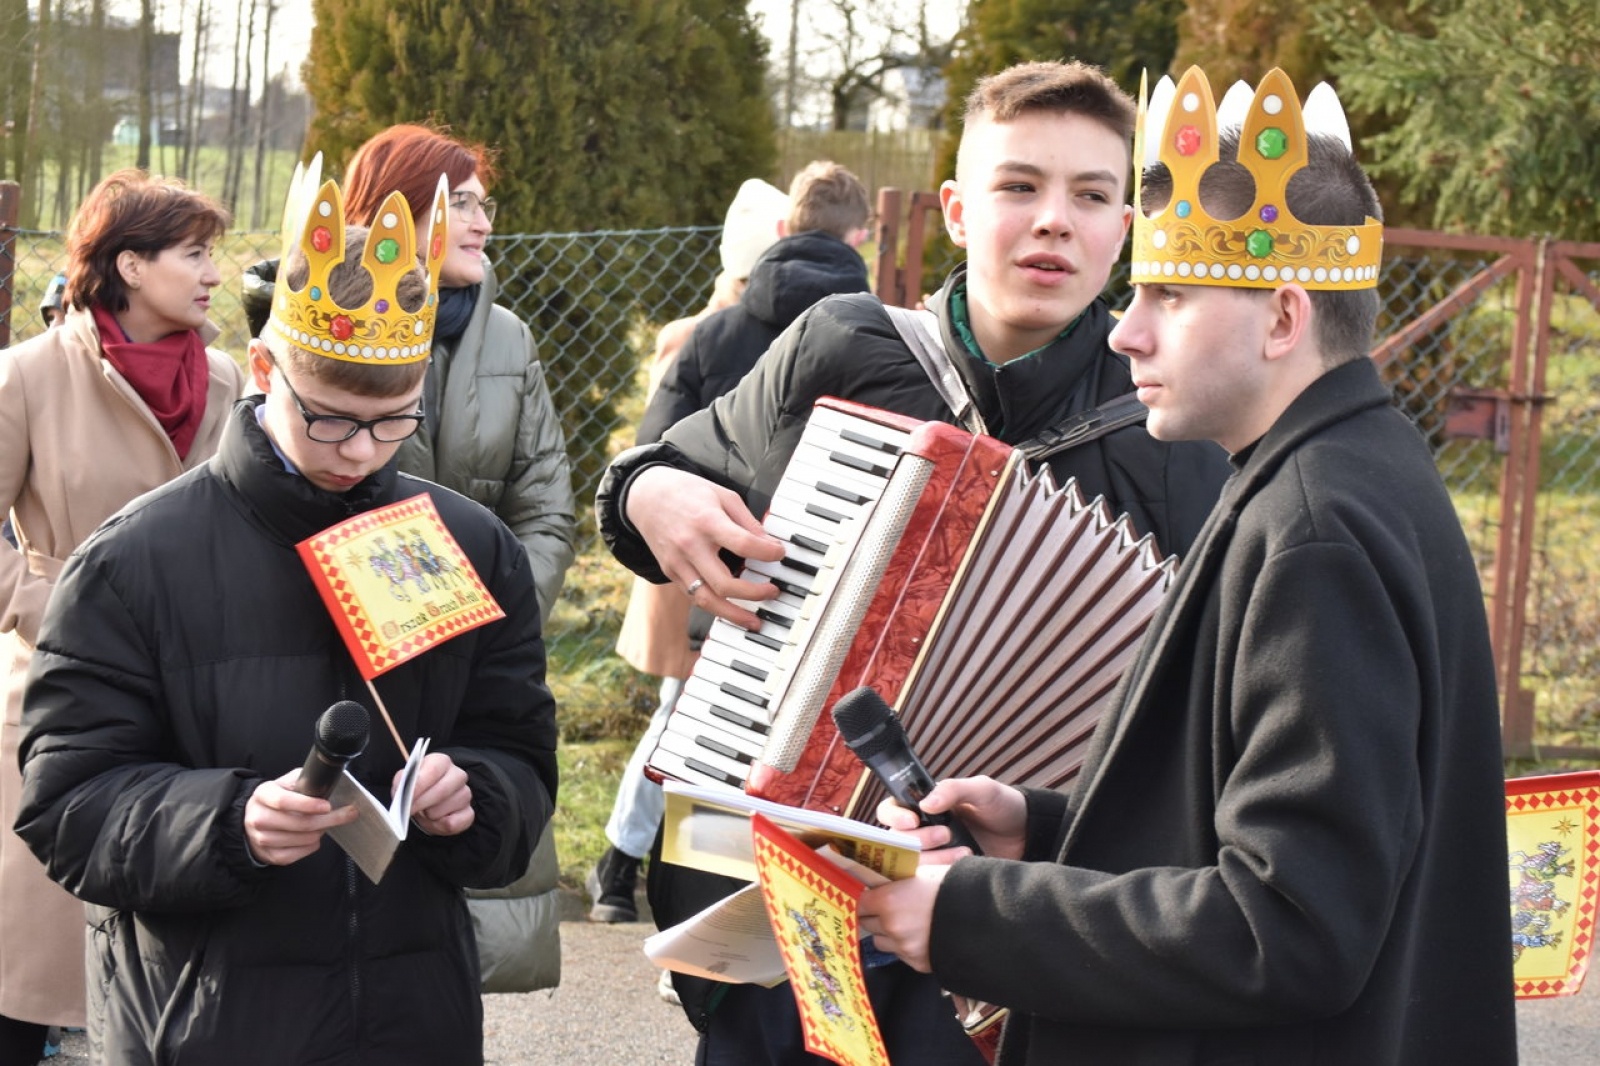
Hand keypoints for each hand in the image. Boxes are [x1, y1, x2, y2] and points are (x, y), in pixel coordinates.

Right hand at [245, 770, 359, 865]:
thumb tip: (330, 782)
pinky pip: (298, 853)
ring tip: (325, 823)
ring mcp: (261, 839)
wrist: (256, 818)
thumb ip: (305, 780)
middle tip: (347, 814)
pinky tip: (314, 836)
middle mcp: (258, 818)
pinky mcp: (270, 855)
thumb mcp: (288, 782)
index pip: (283, 801)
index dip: (307, 804)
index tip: (327, 806)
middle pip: (298, 823)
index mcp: (263, 794)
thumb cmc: (280, 798)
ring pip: (302, 839)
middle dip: (328, 820)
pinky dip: (312, 845)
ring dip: (320, 832)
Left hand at [405, 752, 473, 836]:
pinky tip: (435, 821)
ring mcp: (465, 794)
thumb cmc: (416, 792)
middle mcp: (457, 775)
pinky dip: (439, 826)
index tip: (407, 797)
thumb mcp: (404, 783)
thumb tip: (402, 788)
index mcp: (441, 762)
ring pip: (445, 808)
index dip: (419, 785)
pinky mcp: (469, 813)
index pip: (434, 769)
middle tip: (409, 810)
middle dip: (422, 803)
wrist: (425, 807)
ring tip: (424, 813)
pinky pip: (454, 823)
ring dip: (430, 815)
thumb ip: (401, 782)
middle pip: (442, 790)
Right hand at [625, 465, 784, 629]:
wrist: (646, 496)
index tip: (779, 554)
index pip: (743, 544)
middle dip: (754, 593)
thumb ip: (747, 522)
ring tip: (754, 621)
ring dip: (734, 615)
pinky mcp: (670, 573)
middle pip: (724, 583)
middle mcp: (690, 546)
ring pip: (706, 600)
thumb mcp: (723, 496)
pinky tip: (731, 609)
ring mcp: (677, 563)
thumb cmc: (687, 492)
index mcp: (707, 521)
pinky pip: (695, 596)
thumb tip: (769, 545)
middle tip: (773, 591)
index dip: (768, 553)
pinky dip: (715, 606)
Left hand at [859, 864, 949, 972]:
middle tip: (887, 908)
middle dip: (875, 916)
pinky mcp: (918, 963)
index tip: (872, 895)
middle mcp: (891, 926)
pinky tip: (922, 935)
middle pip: (867, 924)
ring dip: (888, 933)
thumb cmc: (954, 886)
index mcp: (888, 900)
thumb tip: (884, 879)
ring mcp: (904, 948)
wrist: (984, 916)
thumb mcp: (923, 872)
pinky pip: (901, 955)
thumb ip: (899, 878)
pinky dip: (906, 946)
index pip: (860, 902)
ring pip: (882, 942)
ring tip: (906, 922)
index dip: (866, 898)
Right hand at [876, 776, 1027, 861]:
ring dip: (931, 859)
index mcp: (923, 806)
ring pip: (910, 864)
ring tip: (962, 852)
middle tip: (945, 834)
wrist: (1027, 835)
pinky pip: (927, 882)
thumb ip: (952, 789)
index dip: (894, 817)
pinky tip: (962, 867)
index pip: (890, 811)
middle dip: (917, 839)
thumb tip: (925, 804)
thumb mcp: (980, 789)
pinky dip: (939, 876)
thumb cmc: (1002, 805)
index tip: (911, 821)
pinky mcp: (943, 875)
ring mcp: (932, 855)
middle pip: (896, 841)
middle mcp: (921, 831)